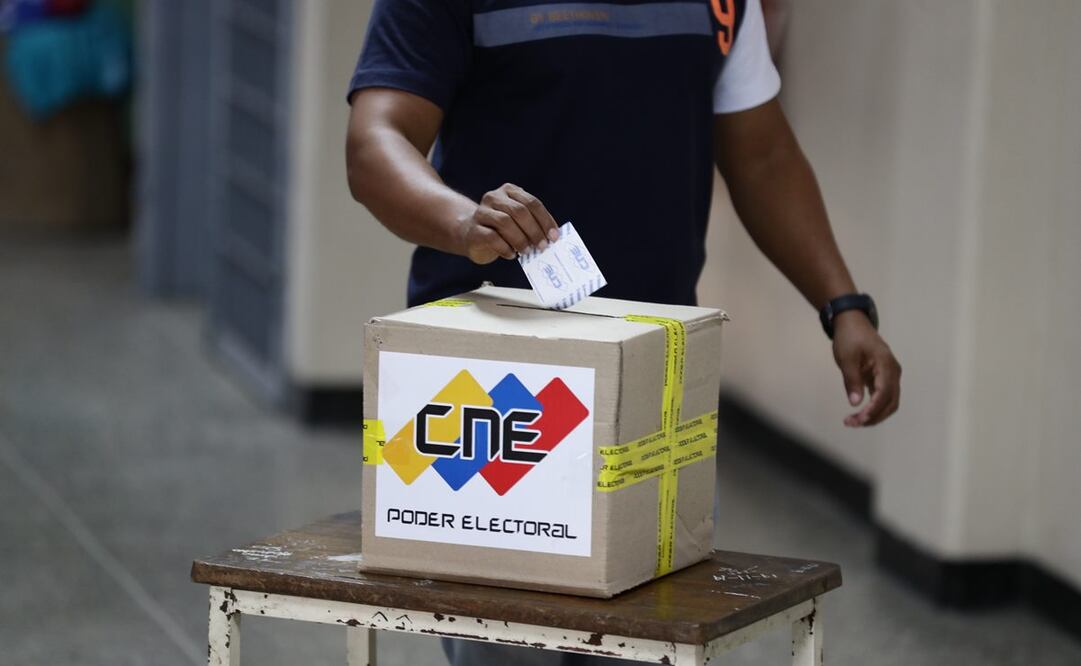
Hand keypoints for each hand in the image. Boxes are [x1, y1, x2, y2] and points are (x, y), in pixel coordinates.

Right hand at [459, 183, 560, 263]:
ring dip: (520, 239)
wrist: (470, 235)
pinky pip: (492, 237)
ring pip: (505, 222)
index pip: (531, 202)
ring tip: (526, 251)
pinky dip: (505, 248)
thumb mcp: (518, 222)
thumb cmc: (500, 230)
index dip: (545, 220)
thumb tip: (553, 236)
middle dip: (534, 230)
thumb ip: (533, 224)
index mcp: (509, 191)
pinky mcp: (474, 229)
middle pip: (519, 211)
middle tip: (542, 246)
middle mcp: (494, 197)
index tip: (554, 236)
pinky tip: (511, 255)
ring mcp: (481, 212)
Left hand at [832, 311, 900, 426]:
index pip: (885, 393)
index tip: (859, 419)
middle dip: (873, 416)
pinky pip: (883, 398)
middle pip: (890, 402)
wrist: (852, 322)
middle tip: (851, 423)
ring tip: (853, 421)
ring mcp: (890, 375)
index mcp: (886, 365)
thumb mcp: (847, 358)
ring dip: (874, 415)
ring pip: (889, 402)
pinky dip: (873, 408)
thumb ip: (852, 380)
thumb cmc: (849, 337)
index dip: (873, 409)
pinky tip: (859, 414)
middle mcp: (893, 372)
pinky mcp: (883, 378)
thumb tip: (855, 403)